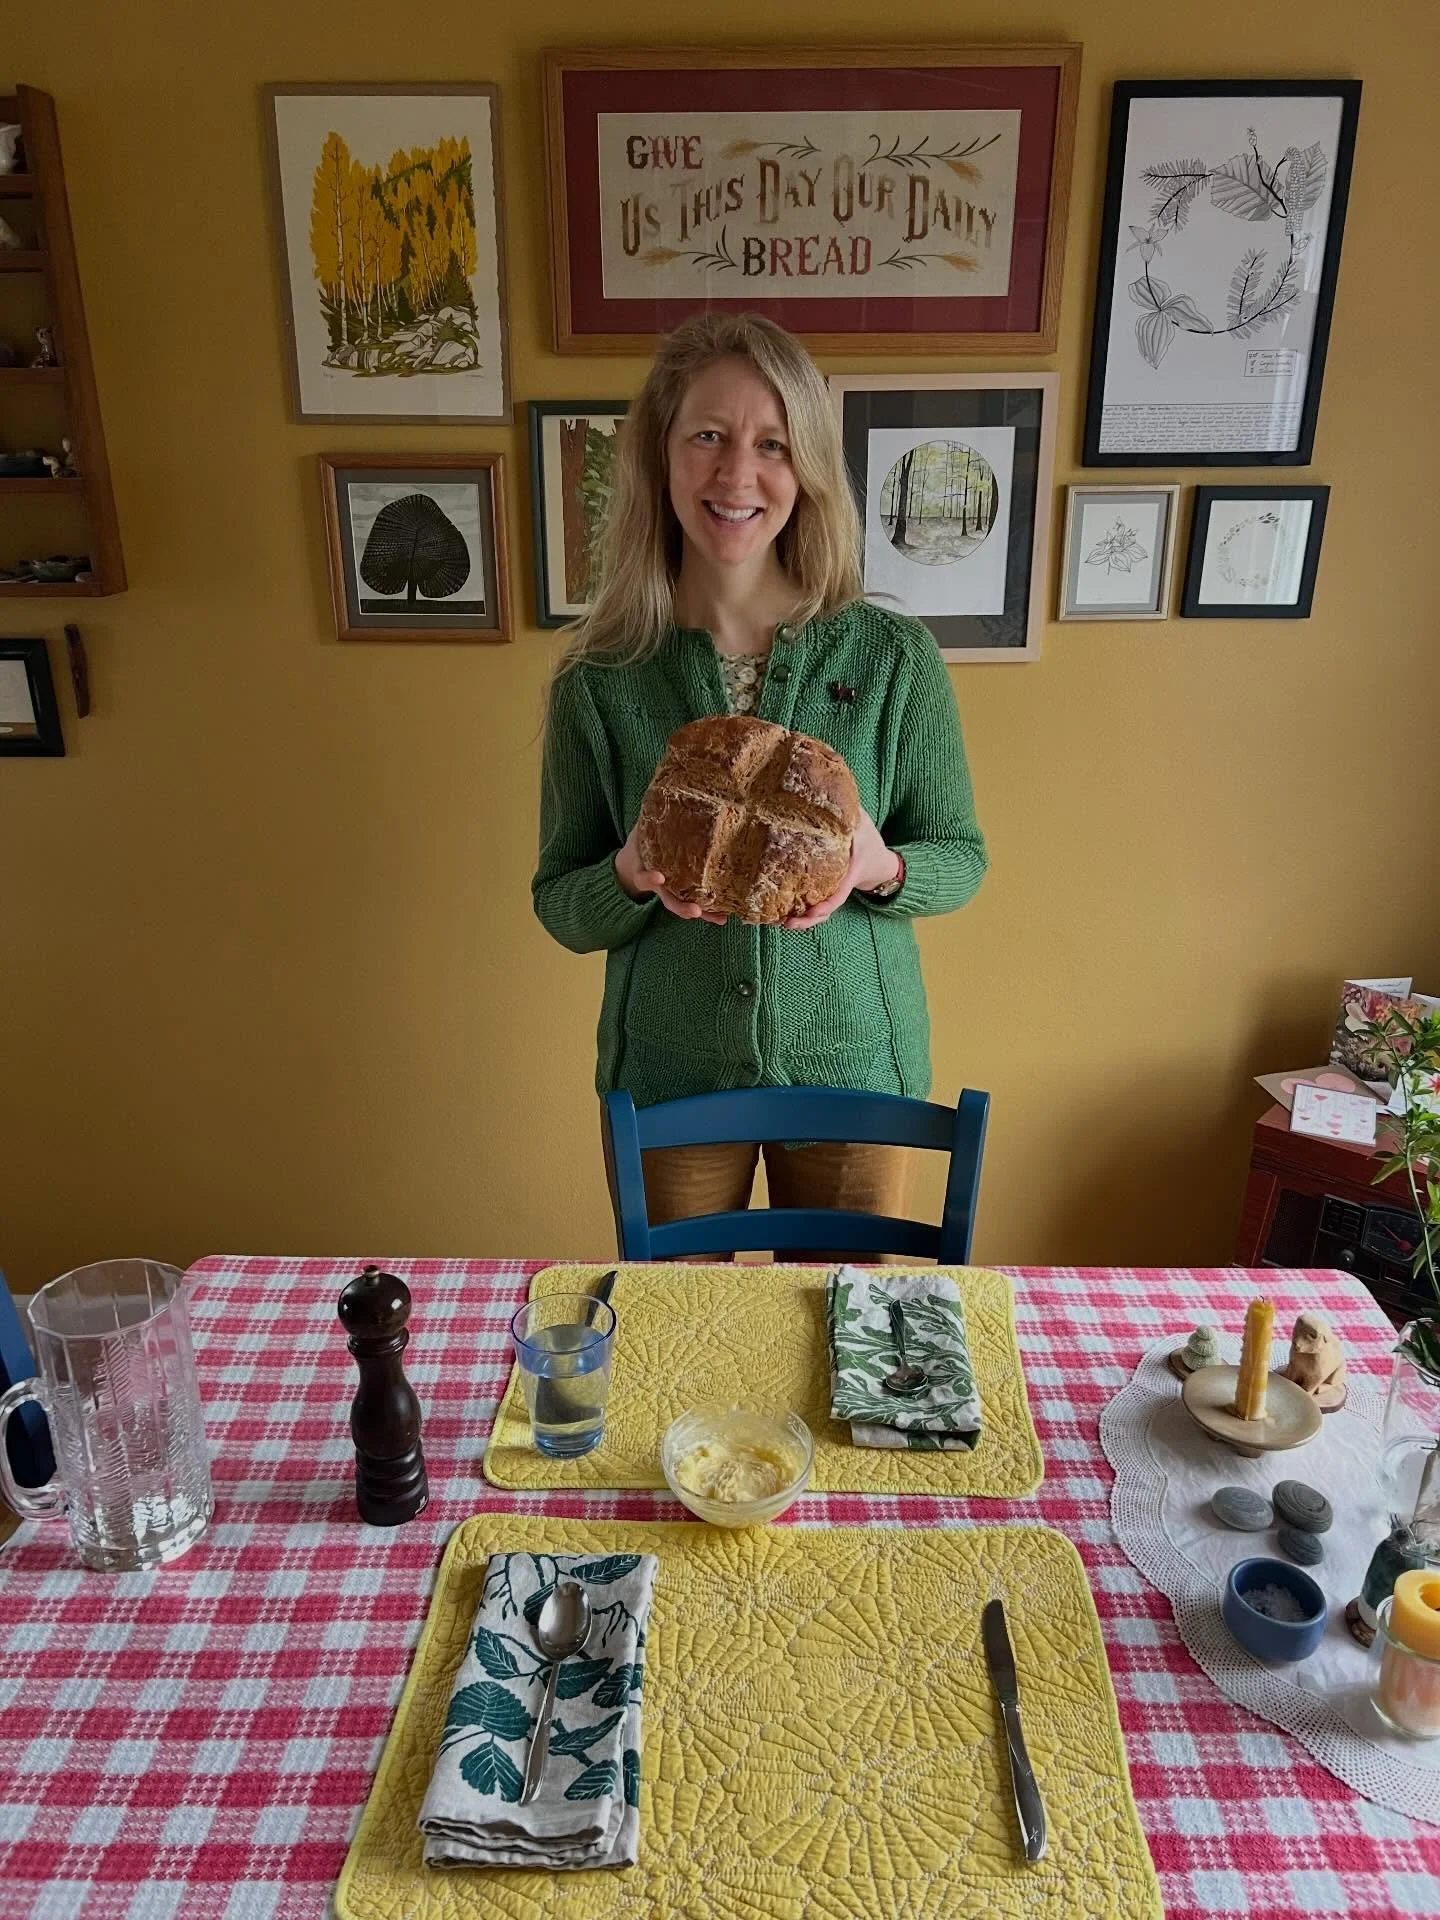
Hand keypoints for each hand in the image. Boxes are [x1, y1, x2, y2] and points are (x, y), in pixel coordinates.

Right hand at [614, 824, 727, 923]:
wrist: (634, 862)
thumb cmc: (641, 842)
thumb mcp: (641, 829)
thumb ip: (650, 815)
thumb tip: (662, 783)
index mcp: (645, 869)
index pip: (644, 876)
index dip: (649, 878)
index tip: (658, 877)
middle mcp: (659, 885)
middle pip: (669, 899)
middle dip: (682, 907)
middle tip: (695, 912)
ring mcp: (672, 891)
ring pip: (686, 906)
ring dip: (703, 914)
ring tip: (721, 919)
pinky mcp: (685, 892)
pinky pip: (698, 902)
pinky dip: (712, 909)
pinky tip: (729, 912)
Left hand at [783, 810, 898, 929]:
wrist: (879, 863)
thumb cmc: (870, 843)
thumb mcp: (863, 823)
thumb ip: (848, 812)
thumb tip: (826, 790)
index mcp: (851, 872)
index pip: (840, 892)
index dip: (826, 904)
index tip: (812, 911)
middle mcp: (841, 887)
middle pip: (826, 909)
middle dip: (808, 920)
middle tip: (788, 923)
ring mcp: (833, 893)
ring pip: (819, 913)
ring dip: (802, 921)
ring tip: (781, 923)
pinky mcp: (825, 894)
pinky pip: (814, 908)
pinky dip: (801, 914)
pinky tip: (780, 915)